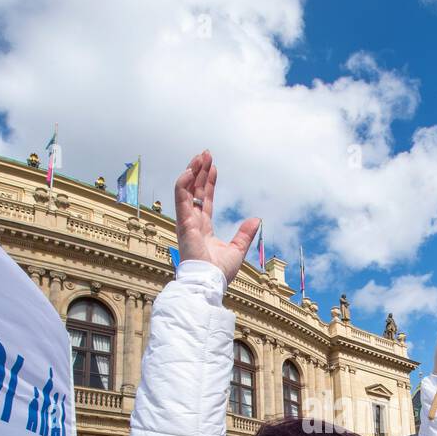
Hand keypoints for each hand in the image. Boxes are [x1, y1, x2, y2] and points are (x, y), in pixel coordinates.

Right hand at [175, 150, 259, 285]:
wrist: (210, 282)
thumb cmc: (219, 272)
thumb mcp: (237, 249)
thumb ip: (244, 234)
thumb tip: (256, 219)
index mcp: (203, 227)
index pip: (204, 199)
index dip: (208, 182)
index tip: (213, 166)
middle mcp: (192, 222)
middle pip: (195, 190)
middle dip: (199, 171)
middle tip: (206, 153)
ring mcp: (186, 221)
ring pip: (186, 190)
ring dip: (192, 171)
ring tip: (200, 156)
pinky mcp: (184, 222)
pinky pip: (181, 198)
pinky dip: (183, 183)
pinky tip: (191, 170)